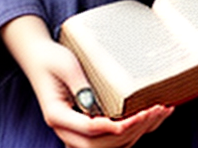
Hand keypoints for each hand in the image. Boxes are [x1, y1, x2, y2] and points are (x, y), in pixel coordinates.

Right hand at [1, 15, 173, 147]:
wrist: (38, 57)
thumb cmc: (51, 58)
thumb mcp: (66, 65)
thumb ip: (80, 85)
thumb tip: (97, 105)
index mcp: (57, 116)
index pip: (89, 130)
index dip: (112, 127)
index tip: (134, 117)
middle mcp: (66, 130)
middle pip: (101, 145)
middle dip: (131, 131)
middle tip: (154, 110)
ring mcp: (77, 131)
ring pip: (110, 146)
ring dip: (136, 133)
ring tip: (159, 112)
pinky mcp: (87, 127)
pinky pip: (111, 137)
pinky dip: (132, 130)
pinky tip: (150, 116)